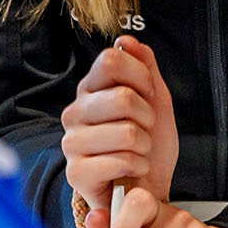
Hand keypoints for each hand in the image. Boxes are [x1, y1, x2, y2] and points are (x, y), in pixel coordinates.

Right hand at [62, 36, 177, 227]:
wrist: (147, 187)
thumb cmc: (149, 144)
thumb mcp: (156, 99)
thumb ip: (145, 66)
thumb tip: (126, 40)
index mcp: (91, 89)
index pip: (111, 61)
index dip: (141, 78)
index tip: (148, 95)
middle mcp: (75, 112)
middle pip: (121, 97)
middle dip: (147, 117)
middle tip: (144, 130)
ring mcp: (72, 142)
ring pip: (126, 131)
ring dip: (144, 145)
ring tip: (138, 152)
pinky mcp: (76, 172)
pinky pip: (119, 161)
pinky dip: (137, 166)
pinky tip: (132, 169)